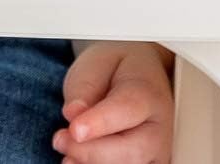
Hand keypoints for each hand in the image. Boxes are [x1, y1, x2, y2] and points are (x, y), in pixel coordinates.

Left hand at [54, 41, 174, 163]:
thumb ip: (85, 88)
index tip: (74, 129)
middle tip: (60, 140)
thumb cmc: (114, 71)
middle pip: (132, 151)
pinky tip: (76, 162)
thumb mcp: (96, 65)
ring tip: (67, 152)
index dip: (99, 123)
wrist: (138, 78)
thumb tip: (73, 114)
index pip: (127, 110)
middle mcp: (159, 129)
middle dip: (92, 152)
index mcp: (148, 92)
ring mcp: (157, 155)